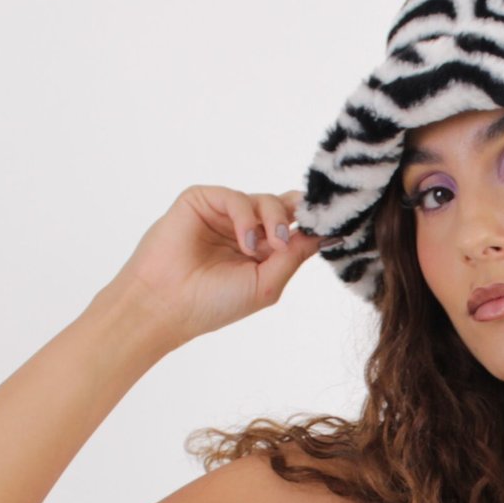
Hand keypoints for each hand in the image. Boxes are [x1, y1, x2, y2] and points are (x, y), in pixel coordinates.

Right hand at [107, 185, 339, 343]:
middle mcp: (245, 228)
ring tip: (263, 248)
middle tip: (292, 238)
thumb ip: (295, 256)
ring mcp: (223, 214)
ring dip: (272, 221)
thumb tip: (329, 234)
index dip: (314, 223)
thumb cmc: (213, 303)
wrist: (167, 305)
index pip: (296, 226)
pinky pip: (234, 196)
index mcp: (262, 250)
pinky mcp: (201, 201)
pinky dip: (245, 216)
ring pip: (264, 199)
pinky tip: (245, 242)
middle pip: (285, 207)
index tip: (336, 225)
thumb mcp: (267, 284)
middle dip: (296, 217)